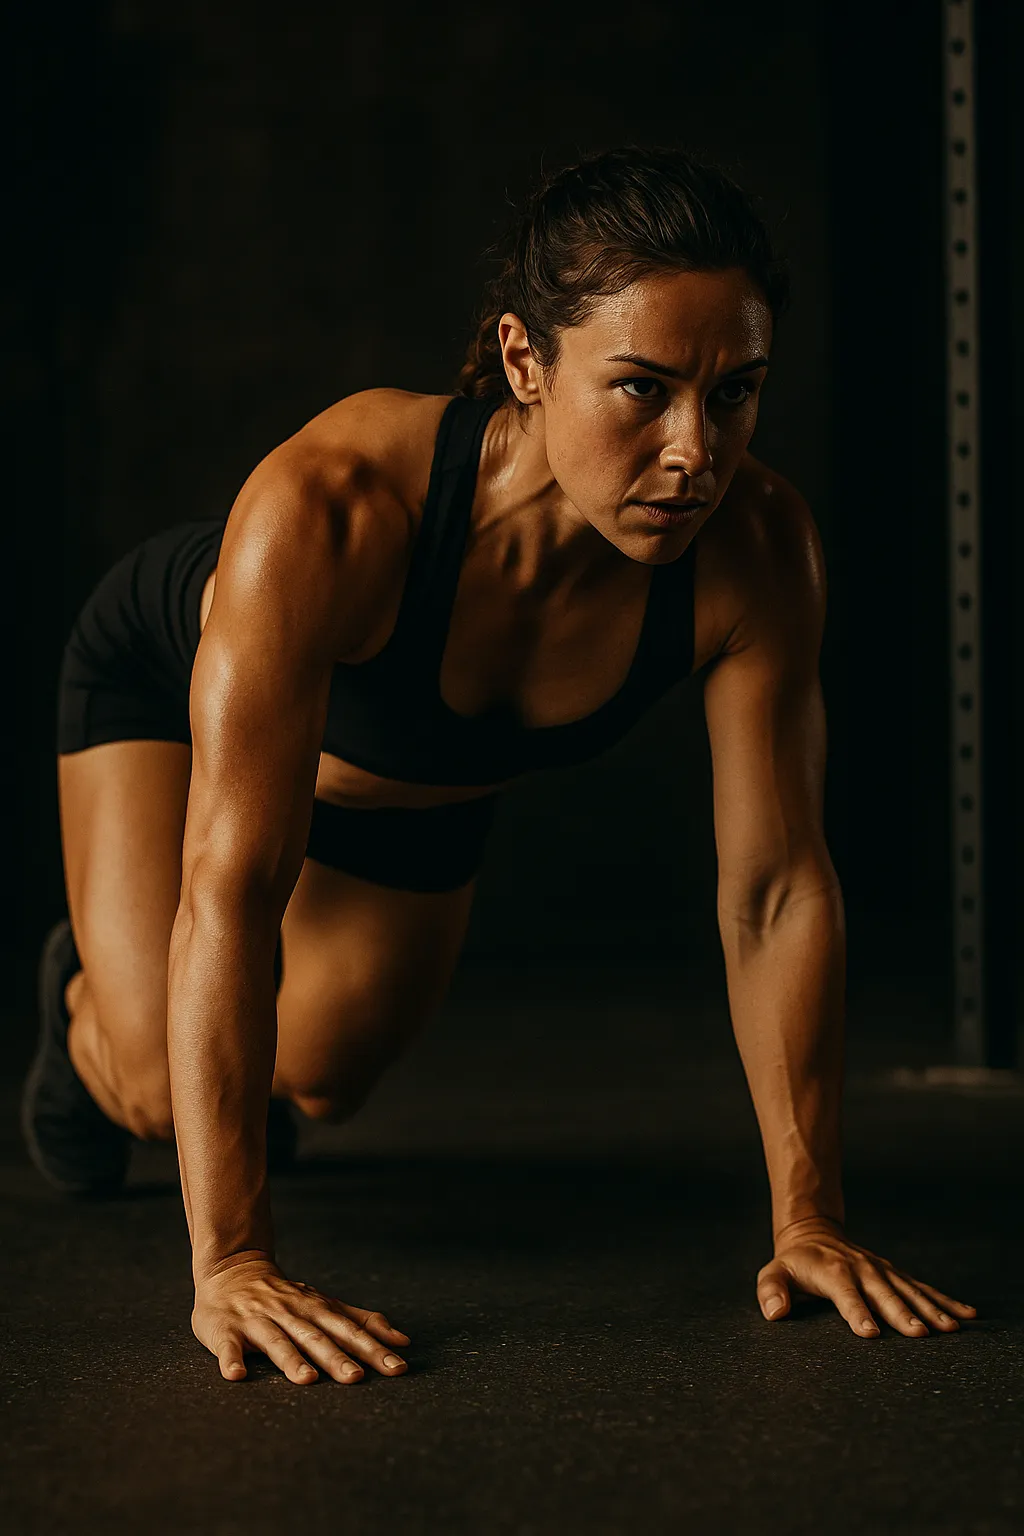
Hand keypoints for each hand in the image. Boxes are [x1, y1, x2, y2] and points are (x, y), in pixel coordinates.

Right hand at [193, 1253, 411, 1382]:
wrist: (232, 1271)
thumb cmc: (287, 1298)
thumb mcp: (326, 1305)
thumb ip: (362, 1323)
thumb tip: (403, 1341)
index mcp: (316, 1310)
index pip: (349, 1331)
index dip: (373, 1349)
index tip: (397, 1368)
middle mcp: (290, 1313)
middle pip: (316, 1337)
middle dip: (336, 1358)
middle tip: (356, 1378)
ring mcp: (257, 1321)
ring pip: (277, 1341)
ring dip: (291, 1360)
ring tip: (306, 1379)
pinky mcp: (226, 1330)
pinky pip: (228, 1347)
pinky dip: (231, 1360)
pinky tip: (236, 1375)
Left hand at [756, 1216, 976, 1337]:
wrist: (814, 1232)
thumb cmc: (794, 1263)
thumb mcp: (774, 1273)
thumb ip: (771, 1291)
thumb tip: (775, 1313)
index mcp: (833, 1272)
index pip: (846, 1295)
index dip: (857, 1313)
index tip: (871, 1333)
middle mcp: (862, 1269)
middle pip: (884, 1294)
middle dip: (902, 1314)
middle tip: (921, 1335)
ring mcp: (882, 1271)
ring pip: (910, 1291)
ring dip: (931, 1309)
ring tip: (952, 1329)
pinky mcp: (894, 1274)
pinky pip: (923, 1287)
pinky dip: (945, 1300)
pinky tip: (967, 1314)